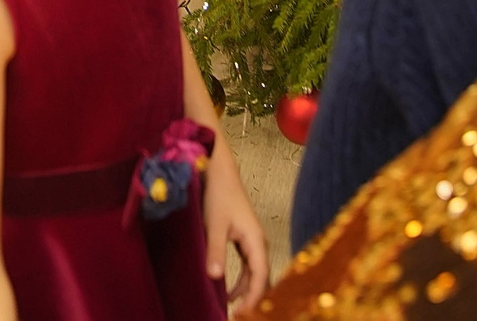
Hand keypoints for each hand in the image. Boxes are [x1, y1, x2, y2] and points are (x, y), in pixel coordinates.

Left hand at [205, 152, 270, 313]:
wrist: (219, 169)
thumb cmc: (219, 193)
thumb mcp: (214, 224)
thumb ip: (216, 250)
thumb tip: (216, 277)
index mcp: (256, 240)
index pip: (261, 278)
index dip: (254, 299)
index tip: (242, 314)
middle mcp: (258, 242)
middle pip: (262, 278)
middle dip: (254, 299)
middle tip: (239, 316)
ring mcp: (252, 239)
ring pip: (254, 273)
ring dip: (247, 290)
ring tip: (233, 308)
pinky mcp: (244, 237)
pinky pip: (248, 265)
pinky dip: (241, 280)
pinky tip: (229, 290)